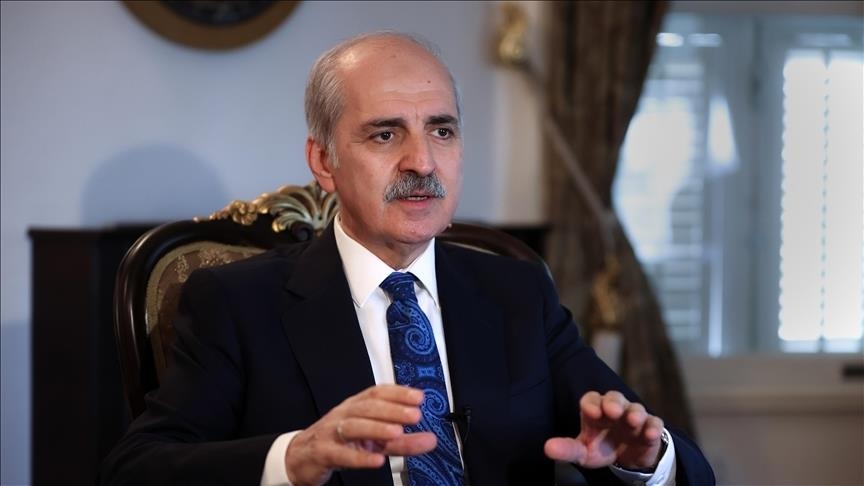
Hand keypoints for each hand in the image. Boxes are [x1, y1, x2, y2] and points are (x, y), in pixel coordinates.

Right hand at [284, 384, 436, 485]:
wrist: (301, 457)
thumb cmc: (341, 443)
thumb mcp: (374, 441)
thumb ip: (403, 441)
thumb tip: (431, 439)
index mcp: (357, 406)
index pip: (378, 393)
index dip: (398, 393)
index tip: (419, 397)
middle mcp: (344, 414)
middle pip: (367, 407)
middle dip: (392, 409)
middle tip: (415, 415)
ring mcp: (332, 432)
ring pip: (353, 426)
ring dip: (376, 428)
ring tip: (397, 433)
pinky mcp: (323, 452)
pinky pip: (340, 453)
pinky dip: (359, 456)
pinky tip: (376, 459)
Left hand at [544, 391, 664, 469]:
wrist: (627, 458)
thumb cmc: (600, 447)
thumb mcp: (583, 452)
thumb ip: (567, 449)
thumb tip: (547, 448)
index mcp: (596, 412)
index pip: (592, 400)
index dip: (592, 403)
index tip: (591, 412)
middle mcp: (615, 410)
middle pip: (614, 397)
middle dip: (614, 402)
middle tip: (613, 411)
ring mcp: (634, 417)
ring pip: (636, 408)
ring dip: (635, 413)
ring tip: (633, 421)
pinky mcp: (650, 428)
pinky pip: (654, 423)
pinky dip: (653, 427)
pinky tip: (649, 434)